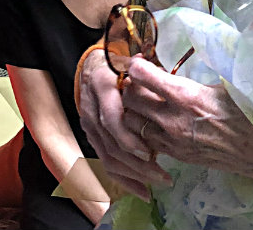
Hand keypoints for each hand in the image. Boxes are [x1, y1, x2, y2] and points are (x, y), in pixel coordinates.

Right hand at [77, 49, 170, 198]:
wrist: (93, 66)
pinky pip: (105, 162)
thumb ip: (145, 70)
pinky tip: (142, 191)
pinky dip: (124, 179)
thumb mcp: (132, 61)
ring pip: (108, 157)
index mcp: (102, 85)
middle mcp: (92, 106)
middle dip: (137, 164)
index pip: (112, 118)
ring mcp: (89, 124)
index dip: (129, 138)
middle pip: (111, 144)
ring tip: (157, 183)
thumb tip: (156, 71)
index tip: (151, 152)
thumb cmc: (121, 63)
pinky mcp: (92, 136)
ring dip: (133, 175)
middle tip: (163, 176)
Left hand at [120, 57, 252, 188]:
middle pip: (130, 99)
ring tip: (145, 98)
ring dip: (133, 108)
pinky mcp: (175, 156)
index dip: (137, 63)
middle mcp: (172, 120)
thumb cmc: (252, 114)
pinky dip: (143, 127)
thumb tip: (223, 27)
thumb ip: (218, 56)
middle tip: (141, 77)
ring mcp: (171, 142)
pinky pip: (144, 140)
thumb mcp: (234, 80)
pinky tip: (155, 119)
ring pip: (131, 122)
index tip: (141, 58)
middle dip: (131, 85)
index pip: (142, 75)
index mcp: (186, 96)